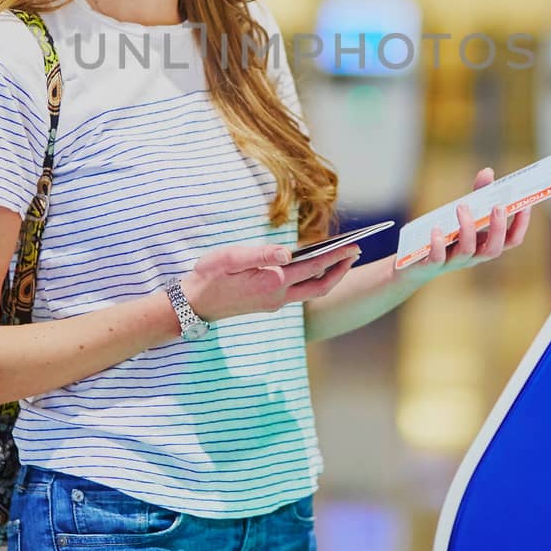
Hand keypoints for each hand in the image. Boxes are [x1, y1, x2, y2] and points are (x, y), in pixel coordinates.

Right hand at [180, 241, 359, 321]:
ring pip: (312, 291)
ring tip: (341, 258)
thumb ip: (261, 254)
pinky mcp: (269, 305)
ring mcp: (275, 303)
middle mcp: (278, 296)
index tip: (354, 245)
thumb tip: (289, 252)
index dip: (336, 256)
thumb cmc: (210, 275)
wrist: (194, 304)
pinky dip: (312, 279)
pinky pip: (299, 292)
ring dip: (329, 276)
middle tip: (356, 251)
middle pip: (321, 285)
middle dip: (341, 268)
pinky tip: (312, 266)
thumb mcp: (231, 257)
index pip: (314, 267)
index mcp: (272, 281)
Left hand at [407, 166, 532, 282]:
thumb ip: (477, 193)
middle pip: (493, 250)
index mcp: (485, 243)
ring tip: (461, 207)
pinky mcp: (431, 263)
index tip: (525, 204)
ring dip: (467, 228)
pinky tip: (437, 229)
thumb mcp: (464, 212)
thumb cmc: (447, 233)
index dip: (521, 225)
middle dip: (498, 228)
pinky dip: (438, 244)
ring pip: (467, 250)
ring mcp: (453, 260)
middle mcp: (473, 255)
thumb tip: (488, 172)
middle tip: (498, 207)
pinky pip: (437, 258)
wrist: (415, 260)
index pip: (511, 240)